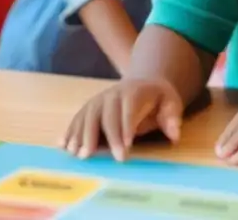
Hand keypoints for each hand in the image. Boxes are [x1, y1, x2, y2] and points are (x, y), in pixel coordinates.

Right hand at [59, 78, 182, 161]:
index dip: (125, 128)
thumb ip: (172, 117)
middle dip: (101, 136)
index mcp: (134, 93)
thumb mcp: (171, 102)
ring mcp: (99, 100)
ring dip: (80, 135)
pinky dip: (70, 131)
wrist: (144, 82)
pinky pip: (78, 118)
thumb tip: (175, 135)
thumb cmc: (158, 98)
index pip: (128, 111)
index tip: (125, 147)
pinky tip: (63, 146)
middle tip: (95, 156)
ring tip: (78, 154)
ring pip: (87, 115)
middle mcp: (113, 94)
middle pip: (105, 115)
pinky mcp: (89, 107)